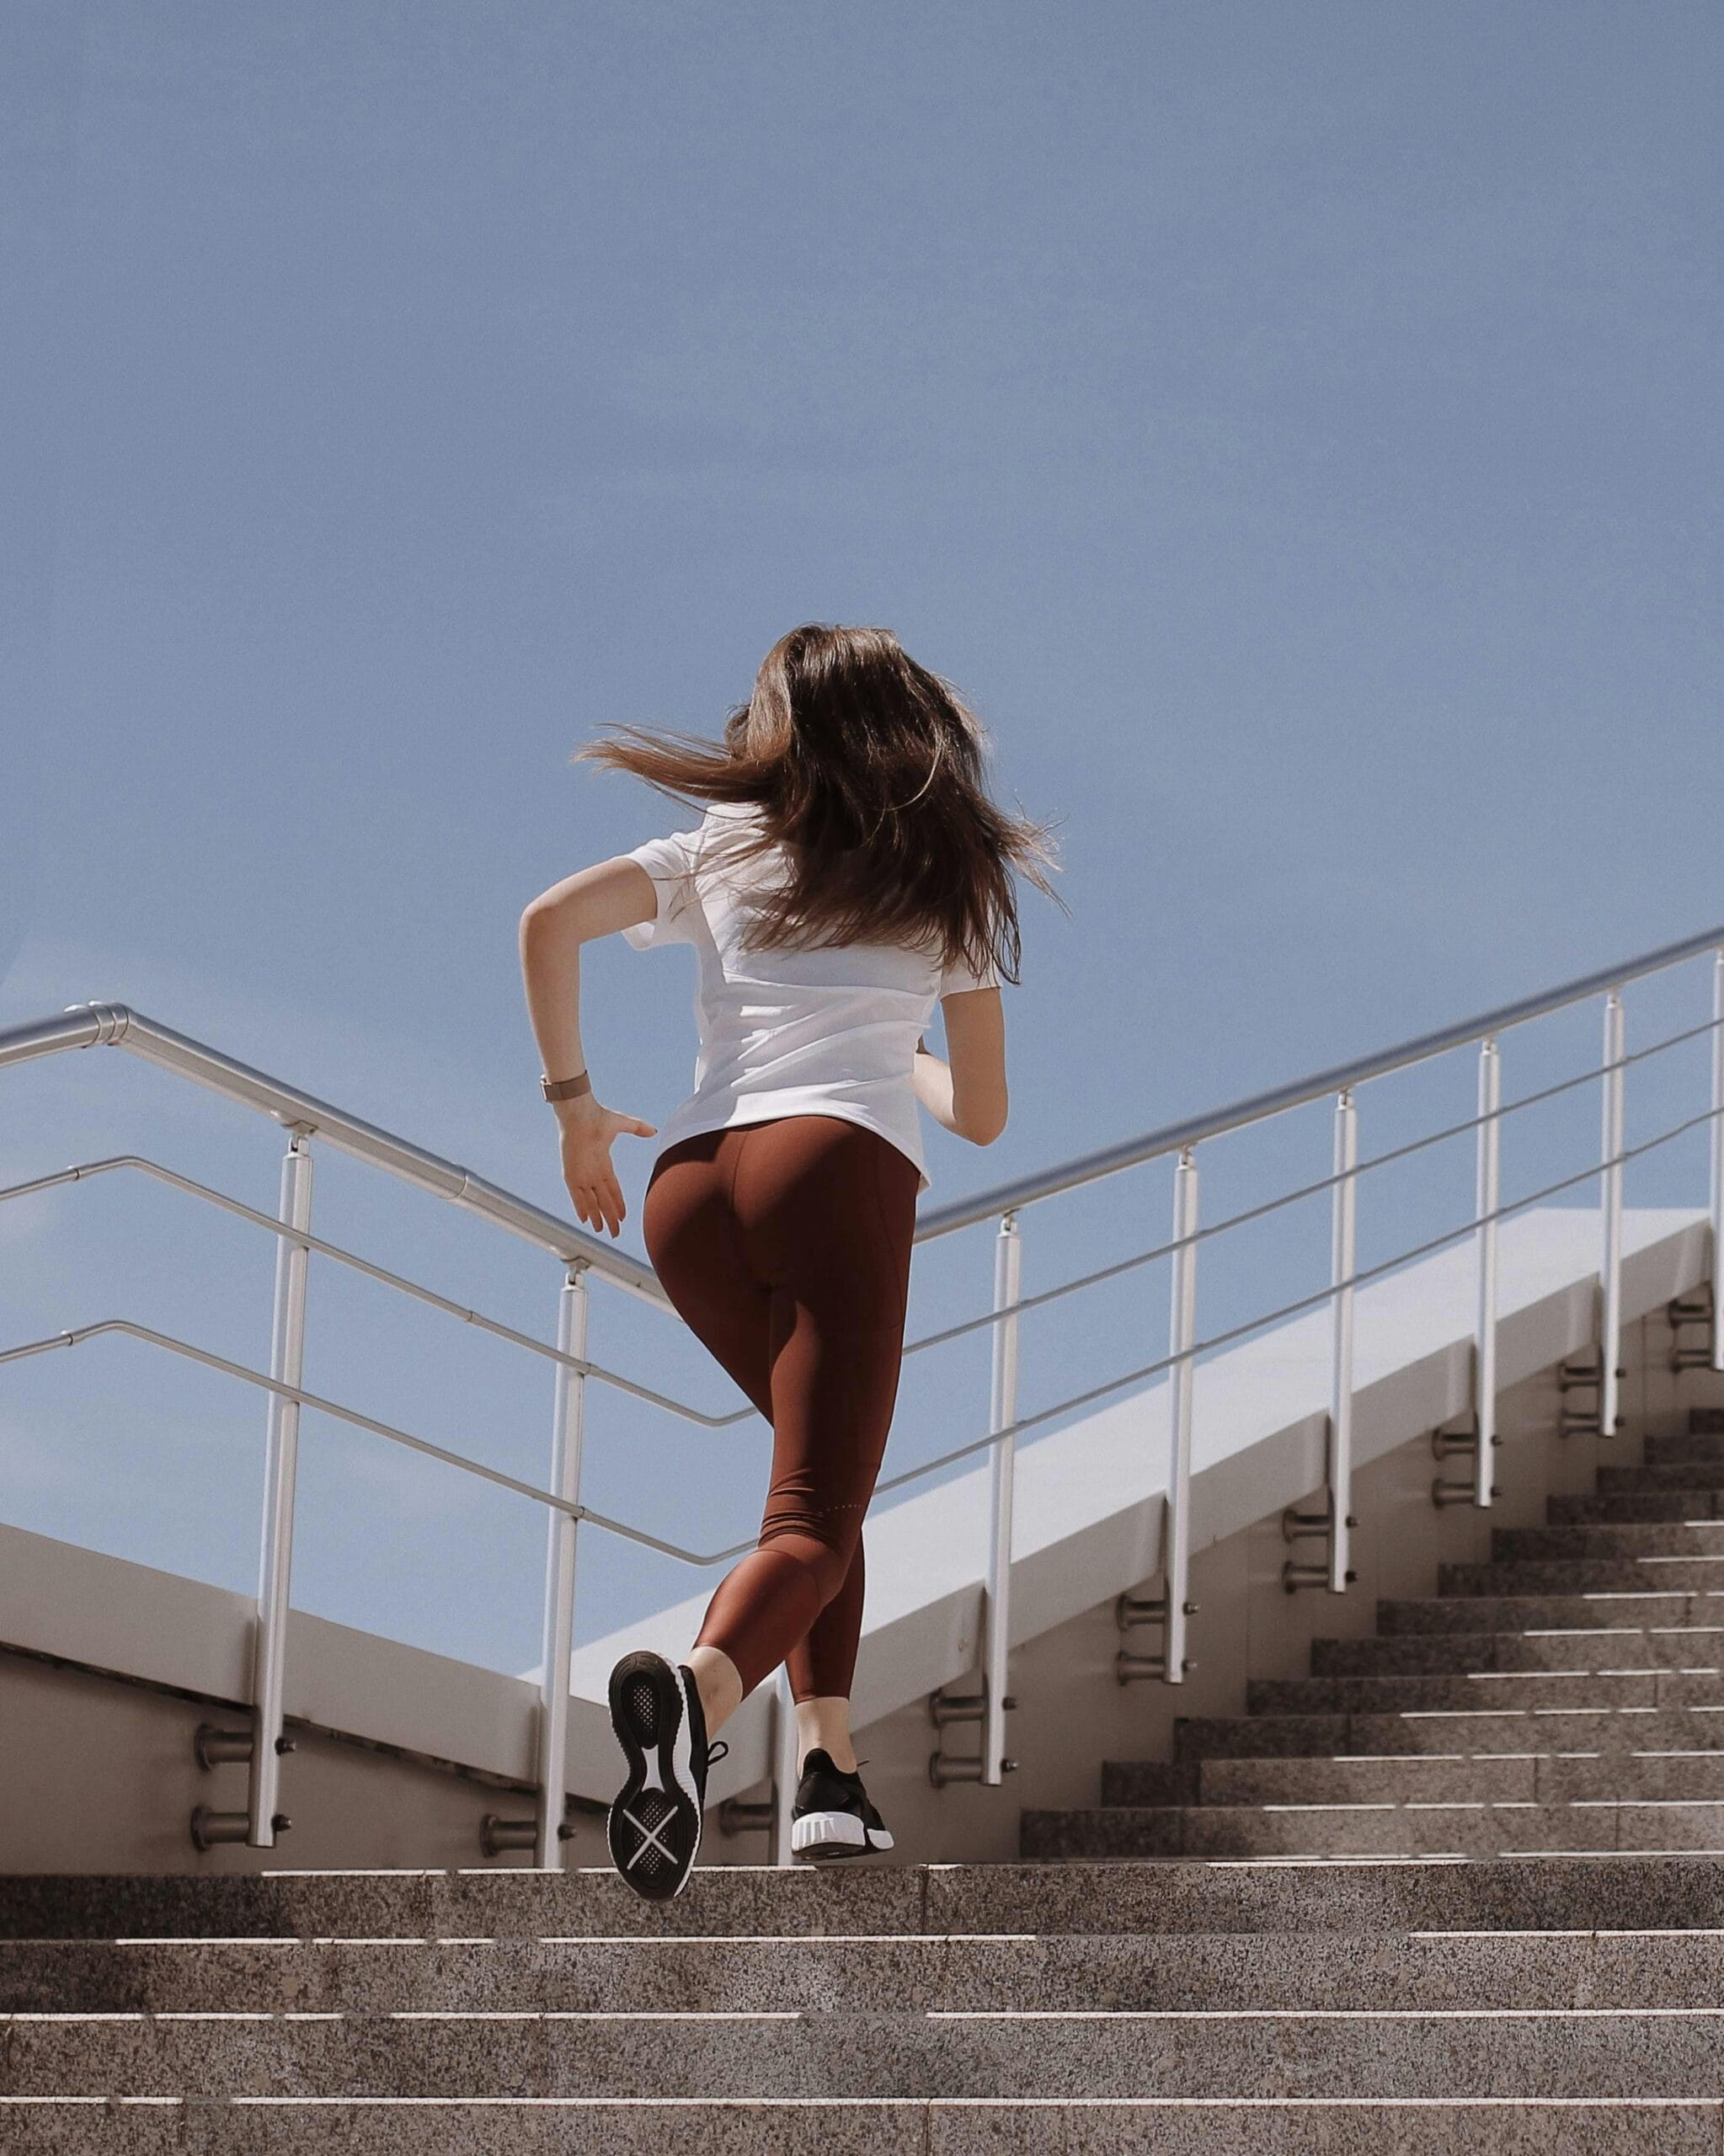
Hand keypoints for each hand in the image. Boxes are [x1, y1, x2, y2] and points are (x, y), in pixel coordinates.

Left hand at [555, 1094, 655, 1237]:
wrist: (580, 1115)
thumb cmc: (597, 1117)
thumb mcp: (622, 1124)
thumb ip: (638, 1128)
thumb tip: (653, 1131)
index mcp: (603, 1162)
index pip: (612, 1188)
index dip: (618, 1202)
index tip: (622, 1215)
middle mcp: (593, 1172)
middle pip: (604, 1200)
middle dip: (610, 1217)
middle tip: (615, 1232)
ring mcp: (582, 1174)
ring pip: (592, 1202)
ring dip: (597, 1217)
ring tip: (602, 1231)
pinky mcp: (572, 1175)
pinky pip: (577, 1196)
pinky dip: (582, 1208)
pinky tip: (586, 1220)